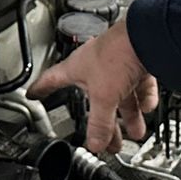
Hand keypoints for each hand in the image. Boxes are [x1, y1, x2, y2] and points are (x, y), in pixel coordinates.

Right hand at [31, 18, 159, 153]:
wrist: (146, 36)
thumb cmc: (117, 54)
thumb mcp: (103, 96)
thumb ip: (99, 122)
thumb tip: (95, 142)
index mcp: (77, 68)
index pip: (52, 80)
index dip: (41, 88)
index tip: (33, 94)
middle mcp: (96, 65)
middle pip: (95, 99)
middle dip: (102, 122)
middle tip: (104, 139)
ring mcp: (118, 64)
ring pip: (121, 95)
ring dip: (128, 116)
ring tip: (135, 132)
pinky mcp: (138, 62)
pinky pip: (140, 86)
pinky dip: (144, 99)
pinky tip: (147, 107)